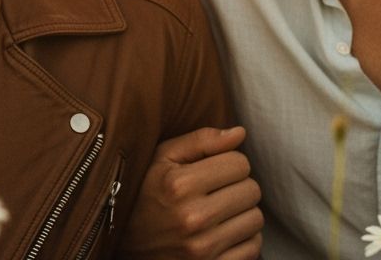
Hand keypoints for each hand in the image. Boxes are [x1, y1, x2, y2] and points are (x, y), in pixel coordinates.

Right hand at [118, 126, 263, 259]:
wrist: (125, 246)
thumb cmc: (145, 195)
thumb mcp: (162, 158)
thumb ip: (201, 140)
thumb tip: (240, 132)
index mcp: (180, 185)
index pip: (240, 163)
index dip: (229, 163)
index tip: (213, 172)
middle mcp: (192, 218)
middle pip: (251, 190)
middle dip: (238, 186)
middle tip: (217, 193)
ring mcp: (202, 248)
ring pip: (256, 219)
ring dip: (243, 213)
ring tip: (220, 213)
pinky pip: (253, 248)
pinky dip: (244, 239)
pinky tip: (223, 234)